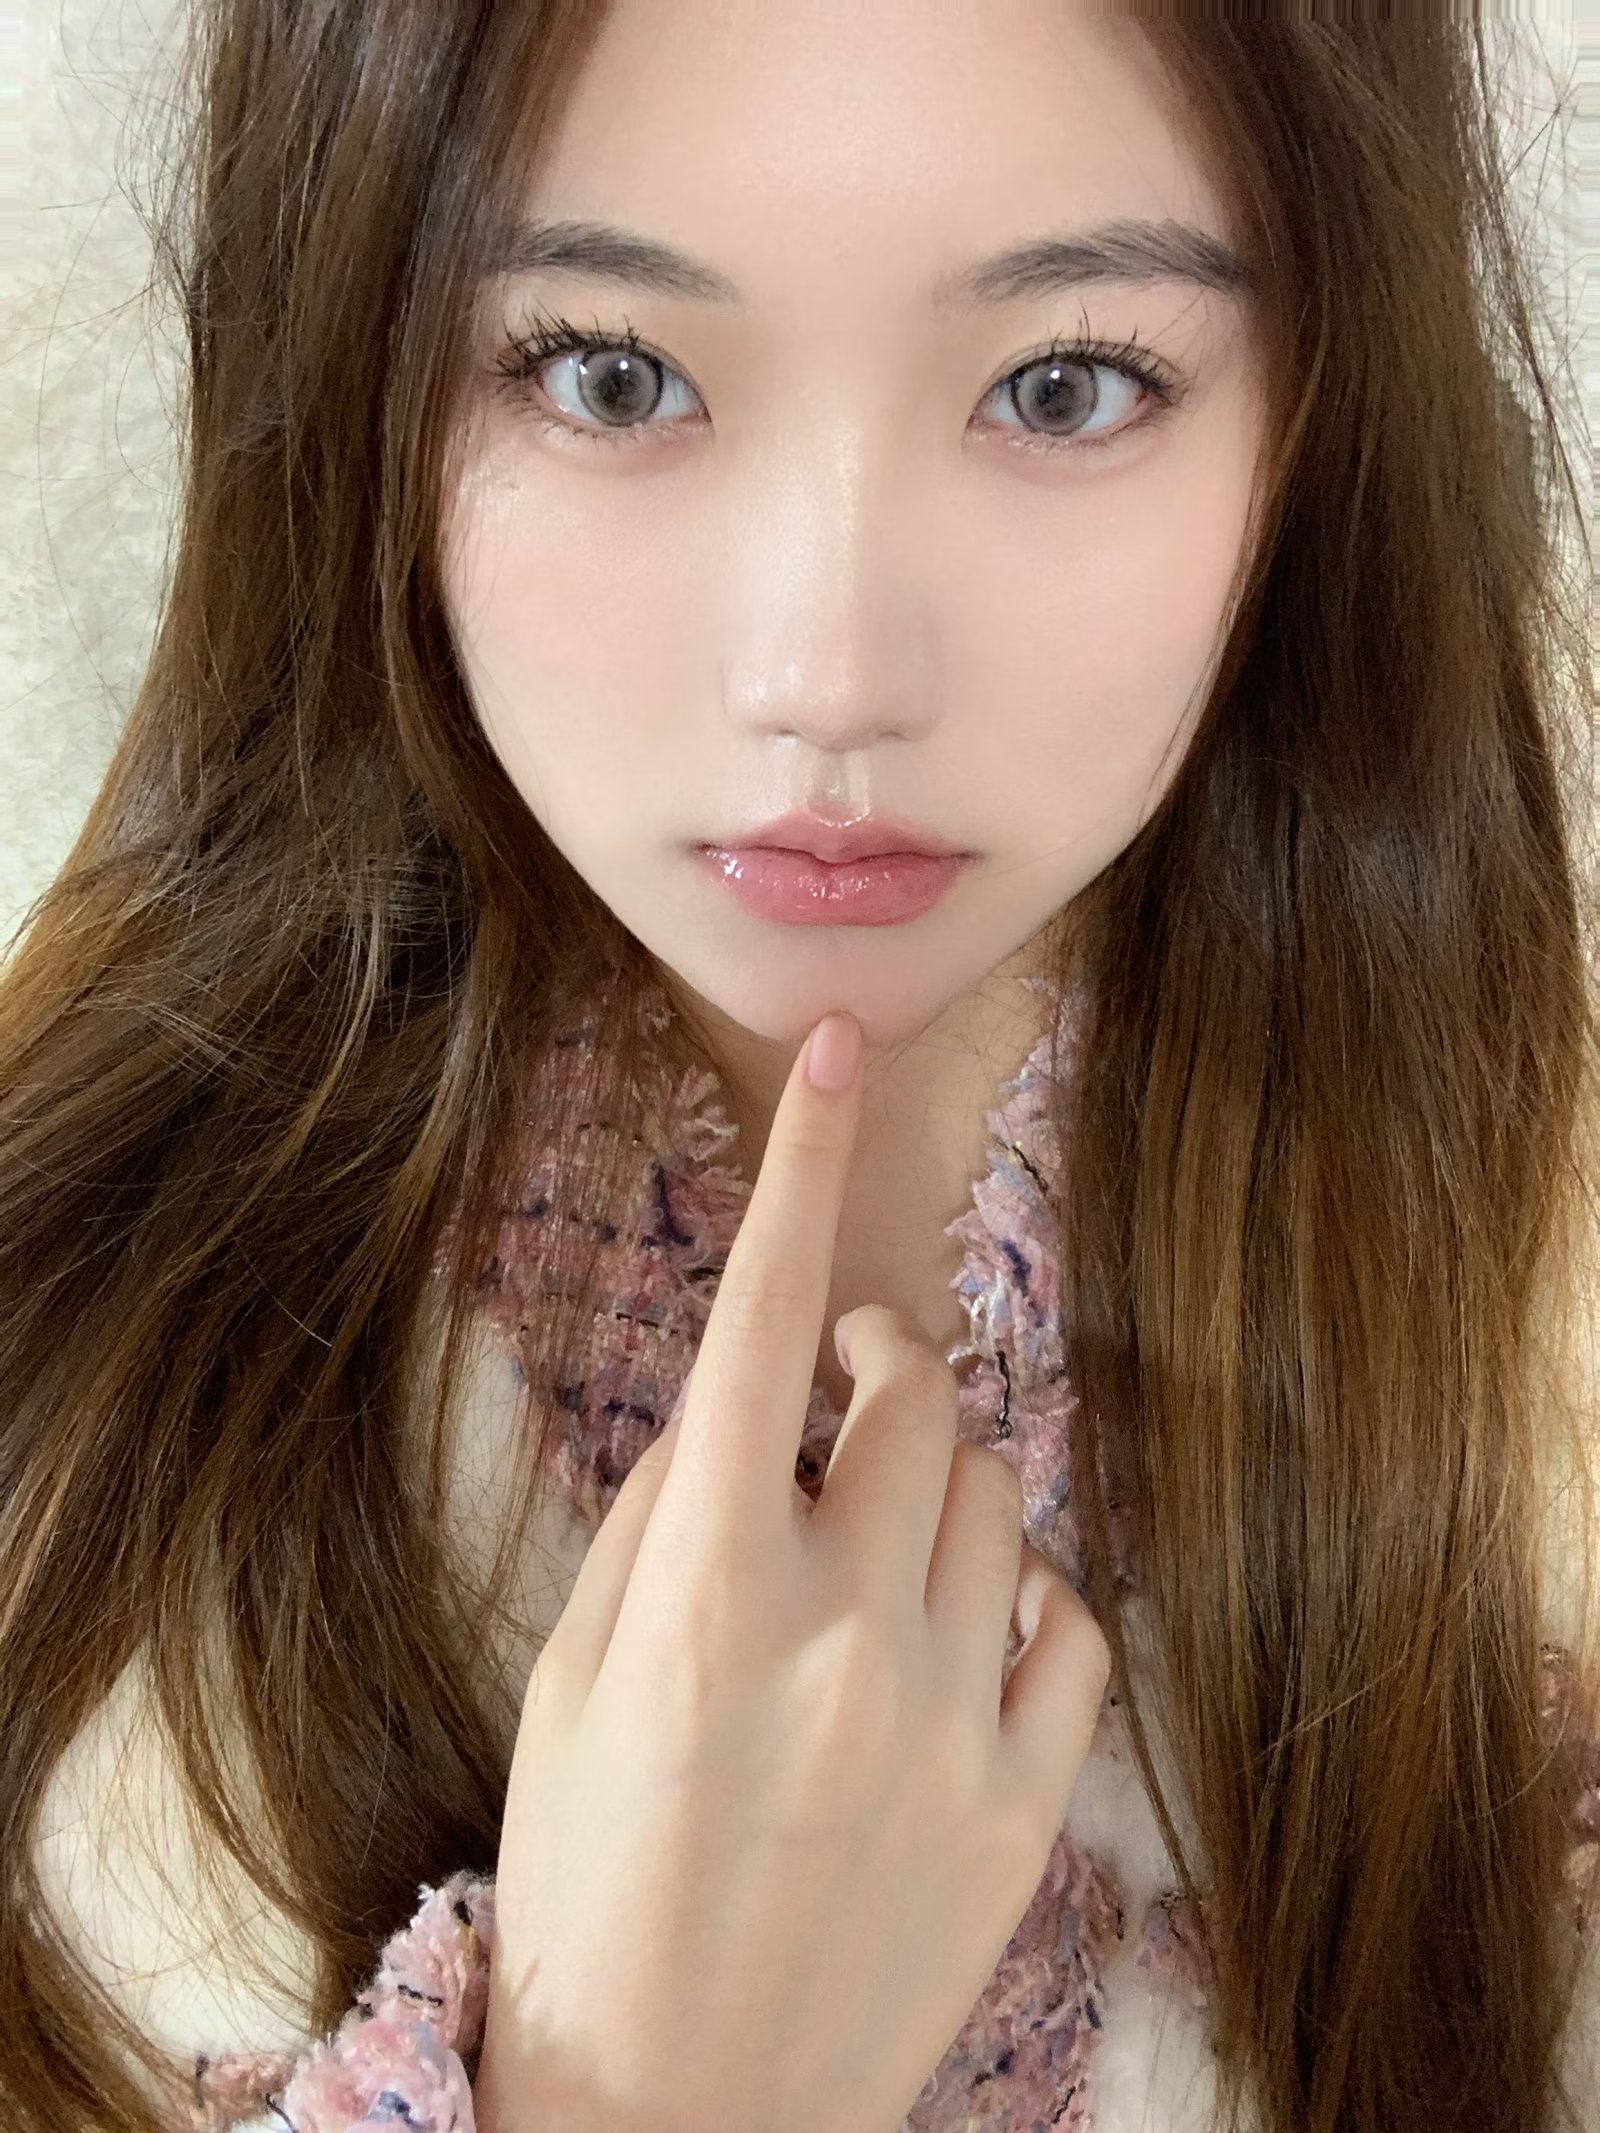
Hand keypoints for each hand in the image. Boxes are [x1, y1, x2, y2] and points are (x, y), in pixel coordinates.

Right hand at [475, 1010, 1111, 2132]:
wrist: (672, 2110)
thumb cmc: (589, 1877)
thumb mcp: (578, 1675)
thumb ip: (671, 1513)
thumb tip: (759, 1403)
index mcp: (707, 1581)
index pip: (767, 1320)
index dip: (804, 1165)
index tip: (839, 1051)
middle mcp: (842, 1626)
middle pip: (918, 1397)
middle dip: (881, 1371)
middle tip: (841, 1406)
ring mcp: (950, 1714)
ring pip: (998, 1494)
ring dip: (940, 1487)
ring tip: (878, 1559)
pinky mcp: (1027, 1799)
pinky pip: (1070, 1620)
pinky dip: (1020, 1599)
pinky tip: (957, 1643)